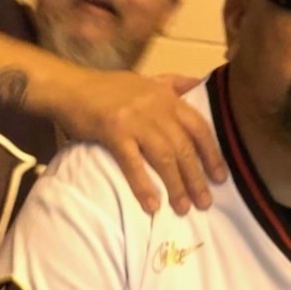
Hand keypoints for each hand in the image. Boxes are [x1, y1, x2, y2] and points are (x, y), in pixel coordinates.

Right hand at [54, 70, 226, 214]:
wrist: (69, 87)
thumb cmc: (108, 88)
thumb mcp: (146, 80)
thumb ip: (173, 83)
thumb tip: (200, 82)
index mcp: (167, 98)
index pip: (199, 127)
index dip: (212, 154)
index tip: (221, 178)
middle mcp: (155, 107)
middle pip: (184, 147)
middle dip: (197, 177)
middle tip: (205, 203)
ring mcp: (135, 119)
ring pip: (164, 156)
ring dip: (176, 185)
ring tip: (183, 208)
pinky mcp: (113, 131)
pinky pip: (133, 162)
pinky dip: (143, 185)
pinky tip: (152, 205)